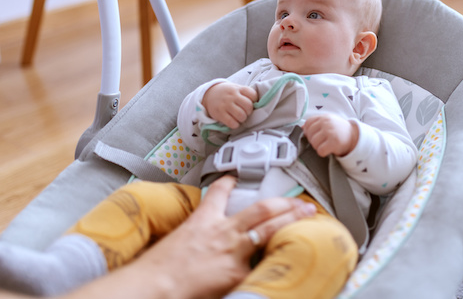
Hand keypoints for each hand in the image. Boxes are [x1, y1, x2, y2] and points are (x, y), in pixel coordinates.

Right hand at [118, 176, 315, 298]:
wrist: (154, 285)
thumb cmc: (157, 269)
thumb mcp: (174, 241)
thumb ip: (195, 237)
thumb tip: (203, 243)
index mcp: (202, 220)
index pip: (220, 193)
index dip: (231, 182)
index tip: (237, 178)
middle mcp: (222, 231)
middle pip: (261, 208)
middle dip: (284, 202)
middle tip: (300, 200)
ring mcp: (233, 250)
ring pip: (270, 228)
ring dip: (292, 220)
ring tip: (308, 215)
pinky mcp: (237, 272)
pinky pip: (260, 265)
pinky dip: (274, 260)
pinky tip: (291, 256)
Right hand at [202, 82, 257, 128]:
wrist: (209, 93)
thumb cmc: (227, 93)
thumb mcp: (236, 88)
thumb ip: (246, 94)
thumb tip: (258, 104)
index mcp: (238, 88)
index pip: (253, 95)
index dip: (255, 101)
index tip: (251, 103)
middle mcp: (232, 96)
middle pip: (248, 106)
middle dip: (249, 112)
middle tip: (245, 112)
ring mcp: (225, 104)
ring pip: (241, 115)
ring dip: (242, 119)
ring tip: (239, 117)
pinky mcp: (219, 114)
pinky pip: (232, 123)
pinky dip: (235, 125)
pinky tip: (233, 122)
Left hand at [302, 114, 358, 156]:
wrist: (355, 136)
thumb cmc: (339, 130)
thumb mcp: (328, 122)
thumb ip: (316, 123)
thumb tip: (302, 127)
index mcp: (324, 117)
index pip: (308, 123)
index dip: (309, 131)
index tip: (315, 135)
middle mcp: (326, 123)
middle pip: (309, 134)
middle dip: (313, 140)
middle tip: (322, 141)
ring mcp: (330, 132)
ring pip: (314, 143)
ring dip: (318, 147)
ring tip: (326, 145)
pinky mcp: (334, 142)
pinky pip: (320, 150)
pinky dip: (323, 152)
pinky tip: (329, 149)